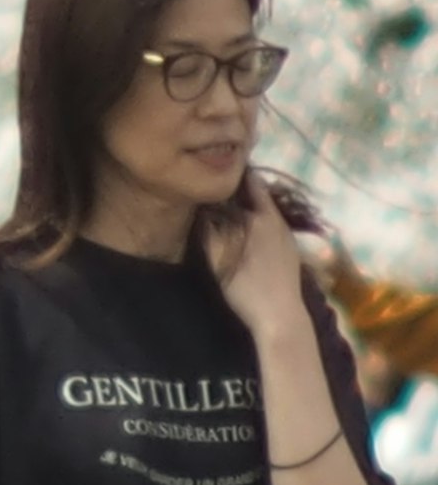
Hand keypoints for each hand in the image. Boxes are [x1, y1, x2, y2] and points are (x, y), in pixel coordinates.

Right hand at [204, 173, 310, 335]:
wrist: (280, 319)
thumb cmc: (247, 285)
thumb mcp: (218, 255)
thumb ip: (207, 226)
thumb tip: (194, 204)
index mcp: (264, 216)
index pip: (250, 180)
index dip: (232, 171)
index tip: (211, 165)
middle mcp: (279, 222)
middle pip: (258, 196)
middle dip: (237, 189)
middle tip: (212, 186)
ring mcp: (287, 239)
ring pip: (265, 213)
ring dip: (247, 207)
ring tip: (223, 207)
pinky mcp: (290, 255)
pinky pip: (270, 227)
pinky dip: (256, 222)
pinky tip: (243, 234)